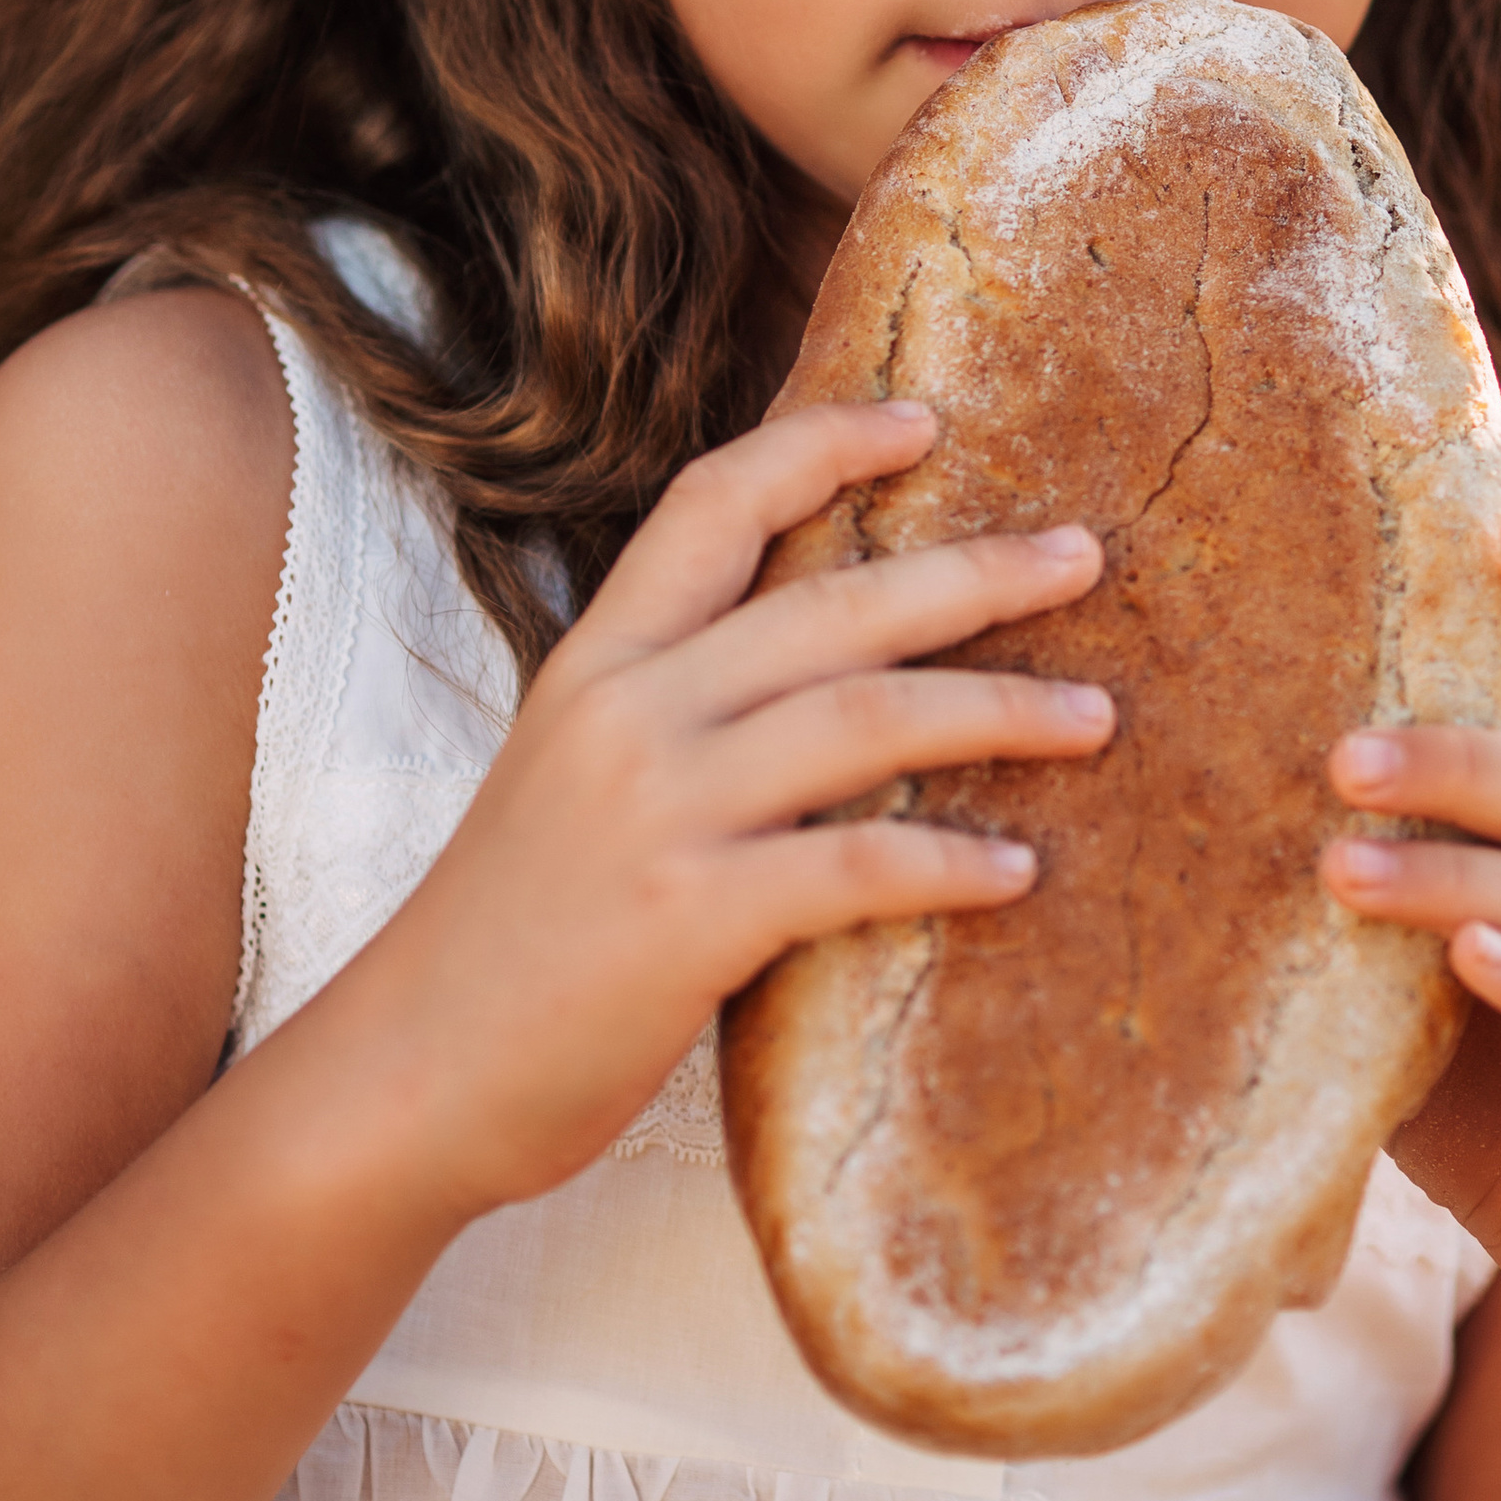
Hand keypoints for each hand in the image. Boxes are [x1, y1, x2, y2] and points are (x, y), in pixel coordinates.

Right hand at [369, 398, 1107, 1211]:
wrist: (405, 1078)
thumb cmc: (507, 940)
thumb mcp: (567, 781)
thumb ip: (675, 721)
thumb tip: (827, 688)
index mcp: (596, 663)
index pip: (712, 504)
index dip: (821, 446)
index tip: (925, 421)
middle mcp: (626, 712)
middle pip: (832, 605)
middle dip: (976, 574)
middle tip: (1087, 557)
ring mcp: (656, 812)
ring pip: (866, 717)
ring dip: (1001, 710)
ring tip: (1095, 716)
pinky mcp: (685, 918)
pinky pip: (853, 863)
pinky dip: (949, 862)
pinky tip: (1018, 872)